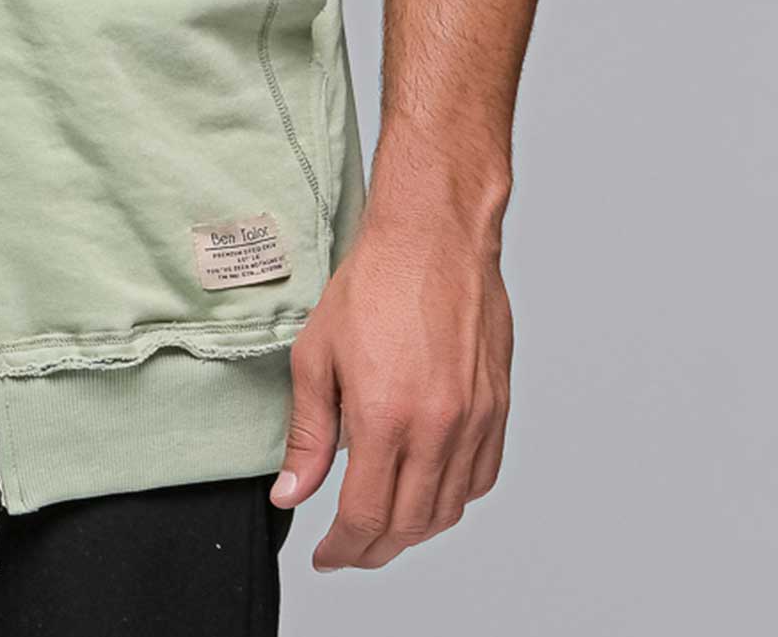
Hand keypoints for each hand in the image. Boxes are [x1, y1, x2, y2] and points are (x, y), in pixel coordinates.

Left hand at [268, 204, 511, 569]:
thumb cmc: (375, 282)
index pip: (366, 517)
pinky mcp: (497, 408)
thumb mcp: (317, 354)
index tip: (327, 555)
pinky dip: (453, 499)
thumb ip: (308, 434)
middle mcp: (438, 427)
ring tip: (384, 524)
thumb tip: (292, 491)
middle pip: (409, 525)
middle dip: (374, 549)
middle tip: (349, 548)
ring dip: (414, 530)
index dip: (343, 548)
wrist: (434, 235)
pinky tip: (429, 490)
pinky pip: (481, 478)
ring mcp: (474, 420)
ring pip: (448, 511)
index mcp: (387, 417)